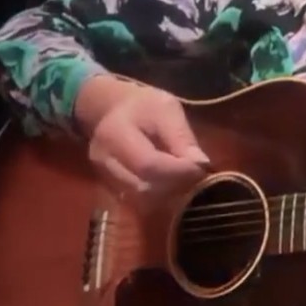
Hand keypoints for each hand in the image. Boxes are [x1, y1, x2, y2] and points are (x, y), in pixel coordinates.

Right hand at [75, 75, 209, 198]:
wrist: (113, 109)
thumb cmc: (144, 105)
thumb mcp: (167, 109)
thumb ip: (181, 136)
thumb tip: (202, 164)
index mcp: (115, 134)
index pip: (148, 164)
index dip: (178, 171)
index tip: (201, 168)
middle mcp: (103, 160)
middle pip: (143, 186)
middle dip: (175, 184)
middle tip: (197, 175)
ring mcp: (103, 176)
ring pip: (140, 198)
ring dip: (168, 194)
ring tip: (186, 179)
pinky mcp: (108, 186)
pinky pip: (136, 200)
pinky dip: (157, 196)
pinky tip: (172, 184)